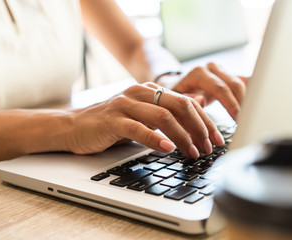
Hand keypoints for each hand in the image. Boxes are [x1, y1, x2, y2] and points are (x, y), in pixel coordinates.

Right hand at [66, 83, 224, 158]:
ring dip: (183, 136)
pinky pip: (139, 128)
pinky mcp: (113, 120)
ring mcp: (125, 104)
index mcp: (149, 91)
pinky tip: (168, 149)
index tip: (217, 138)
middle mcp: (139, 92)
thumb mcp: (143, 116)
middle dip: (200, 128)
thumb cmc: (110, 124)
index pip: (186, 102)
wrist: (74, 127)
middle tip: (209, 147)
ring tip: (193, 152)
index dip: (205, 120)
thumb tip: (199, 107)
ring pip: (163, 116)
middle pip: (180, 105)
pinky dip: (155, 139)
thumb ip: (167, 111)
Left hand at [168, 63, 246, 119]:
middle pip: (234, 84)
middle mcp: (211, 68)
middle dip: (242, 104)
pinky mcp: (227, 74)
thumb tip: (202, 100)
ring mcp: (220, 70)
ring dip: (246, 101)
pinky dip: (249, 93)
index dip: (231, 104)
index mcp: (198, 73)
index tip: (237, 118)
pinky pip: (243, 81)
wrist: (174, 86)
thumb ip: (187, 100)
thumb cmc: (173, 96)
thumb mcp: (174, 100)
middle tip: (244, 122)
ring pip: (241, 83)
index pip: (220, 88)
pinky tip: (254, 104)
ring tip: (247, 118)